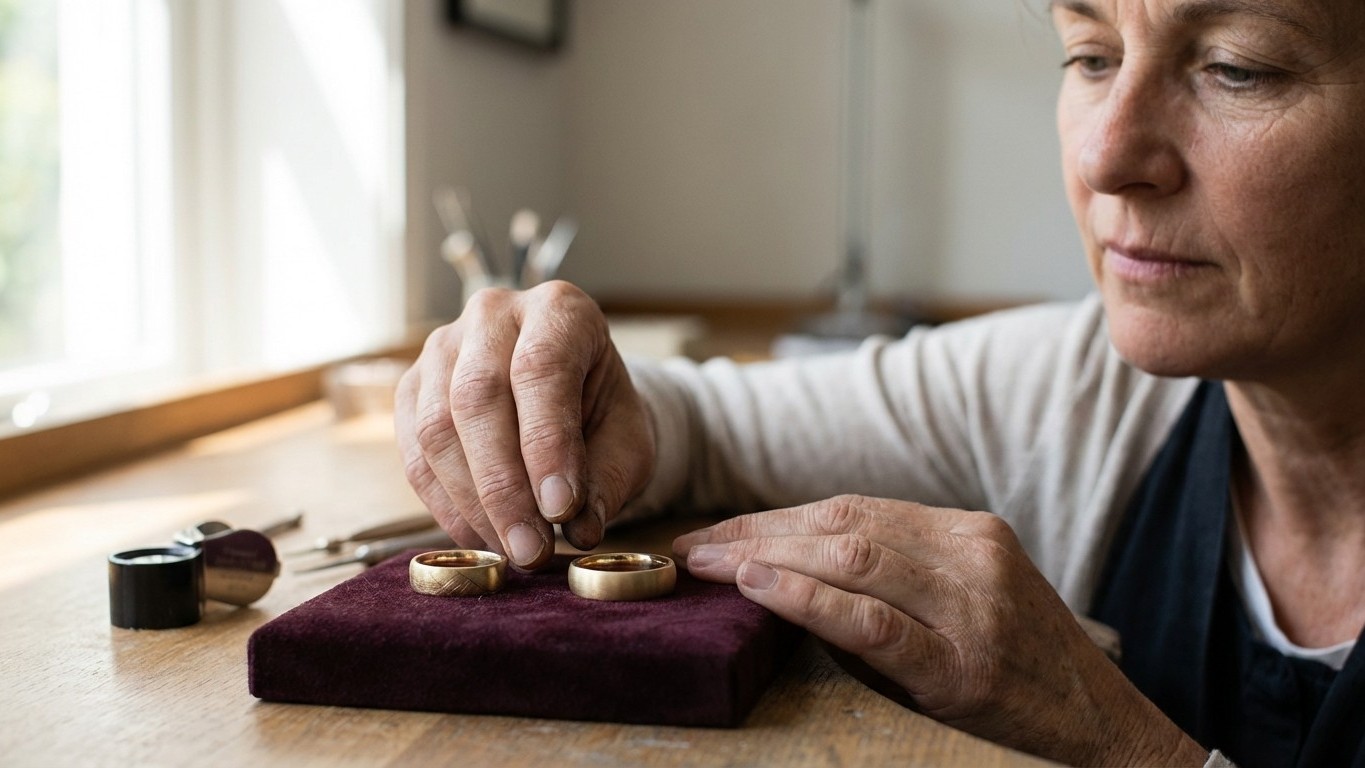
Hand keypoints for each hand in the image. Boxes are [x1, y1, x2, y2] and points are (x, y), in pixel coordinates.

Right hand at [395, 281, 654, 567]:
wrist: (568, 397)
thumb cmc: (601, 413)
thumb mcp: (627, 441)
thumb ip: (608, 479)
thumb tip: (581, 527)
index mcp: (559, 309)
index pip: (541, 368)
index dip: (547, 443)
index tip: (561, 508)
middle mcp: (493, 315)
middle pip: (478, 397)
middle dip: (504, 486)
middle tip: (531, 548)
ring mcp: (442, 347)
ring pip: (437, 427)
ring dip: (472, 502)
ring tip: (510, 549)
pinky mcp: (411, 388)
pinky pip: (415, 452)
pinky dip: (445, 504)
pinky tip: (479, 536)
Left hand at [674, 495, 1207, 766]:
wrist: (1101, 723)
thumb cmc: (1020, 665)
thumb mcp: (967, 598)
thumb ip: (896, 576)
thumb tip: (791, 566)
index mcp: (967, 532)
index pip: (851, 509)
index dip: (775, 518)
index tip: (720, 531)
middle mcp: (970, 554)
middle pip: (842, 524)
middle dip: (757, 532)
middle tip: (694, 547)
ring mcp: (970, 606)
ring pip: (850, 556)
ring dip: (765, 556)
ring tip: (708, 564)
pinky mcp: (960, 665)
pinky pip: (870, 620)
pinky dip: (807, 598)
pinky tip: (758, 586)